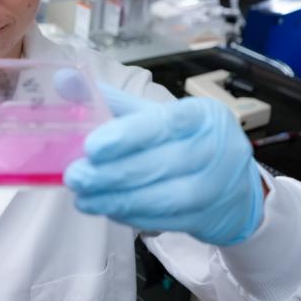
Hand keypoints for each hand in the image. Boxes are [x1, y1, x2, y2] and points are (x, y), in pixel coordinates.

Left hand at [63, 83, 263, 245]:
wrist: (235, 187)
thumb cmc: (187, 142)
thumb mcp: (158, 115)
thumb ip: (113, 102)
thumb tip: (65, 81)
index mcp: (202, 115)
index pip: (165, 122)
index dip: (128, 136)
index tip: (91, 146)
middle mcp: (214, 149)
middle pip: (161, 163)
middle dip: (112, 173)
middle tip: (75, 176)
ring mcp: (214, 188)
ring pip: (162, 197)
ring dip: (117, 199)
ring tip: (83, 197)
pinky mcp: (205, 218)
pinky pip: (163, 220)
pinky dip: (131, 216)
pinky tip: (105, 209)